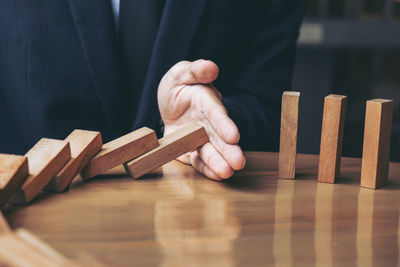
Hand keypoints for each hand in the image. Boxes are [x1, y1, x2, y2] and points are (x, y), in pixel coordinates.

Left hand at [158, 59, 245, 179]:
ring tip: (227, 173)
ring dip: (219, 162)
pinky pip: (198, 161)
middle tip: (239, 162)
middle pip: (218, 136)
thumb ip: (195, 70)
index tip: (234, 136)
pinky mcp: (191, 151)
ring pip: (210, 150)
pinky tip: (216, 176)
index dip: (224, 124)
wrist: (168, 105)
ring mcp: (200, 138)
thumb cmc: (177, 87)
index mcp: (206, 101)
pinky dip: (207, 168)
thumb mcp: (180, 74)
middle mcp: (206, 122)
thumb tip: (211, 68)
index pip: (216, 113)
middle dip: (228, 149)